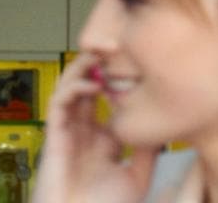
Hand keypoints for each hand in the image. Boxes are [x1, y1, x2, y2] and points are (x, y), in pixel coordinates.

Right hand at [32, 53, 157, 202]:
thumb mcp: (137, 176)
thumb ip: (146, 150)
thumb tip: (164, 125)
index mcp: (101, 139)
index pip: (107, 99)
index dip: (119, 78)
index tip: (140, 61)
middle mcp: (83, 131)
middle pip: (87, 85)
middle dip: (100, 62)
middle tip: (119, 41)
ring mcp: (68, 133)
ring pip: (70, 87)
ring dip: (85, 66)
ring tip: (104, 49)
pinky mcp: (54, 138)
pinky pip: (59, 104)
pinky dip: (73, 88)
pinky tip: (93, 83)